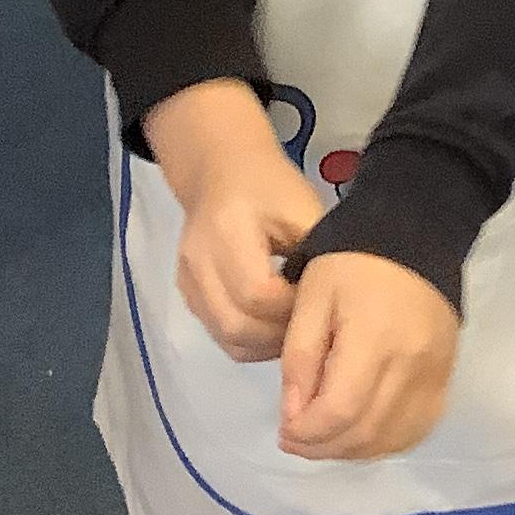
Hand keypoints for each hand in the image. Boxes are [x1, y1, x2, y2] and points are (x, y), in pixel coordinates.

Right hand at [153, 82, 321, 361]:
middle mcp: (198, 259)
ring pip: (226, 336)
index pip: (258, 294)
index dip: (291, 309)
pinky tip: (271, 326)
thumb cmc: (270, 186)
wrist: (221, 170)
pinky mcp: (186, 292)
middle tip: (309, 324)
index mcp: (228, 230)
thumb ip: (314, 257)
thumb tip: (329, 307)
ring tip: (293, 328)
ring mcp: (187, 279)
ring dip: (264, 344)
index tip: (317, 301)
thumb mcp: (303, 210)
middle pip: (236, 325)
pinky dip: (248, 340)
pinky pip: (217, 333)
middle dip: (279, 335)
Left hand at [280, 253, 460, 462]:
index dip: (308, 432)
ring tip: (323, 438)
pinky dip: (384, 443)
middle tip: (295, 438)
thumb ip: (299, 358)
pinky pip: (417, 429)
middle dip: (323, 447)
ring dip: (352, 450)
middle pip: (366, 433)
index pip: (341, 411)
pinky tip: (360, 434)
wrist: (416, 239)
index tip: (283, 430)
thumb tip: (293, 415)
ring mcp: (435, 376)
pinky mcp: (446, 379)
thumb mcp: (312, 298)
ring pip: (392, 440)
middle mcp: (411, 366)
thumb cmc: (352, 263)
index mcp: (374, 340)